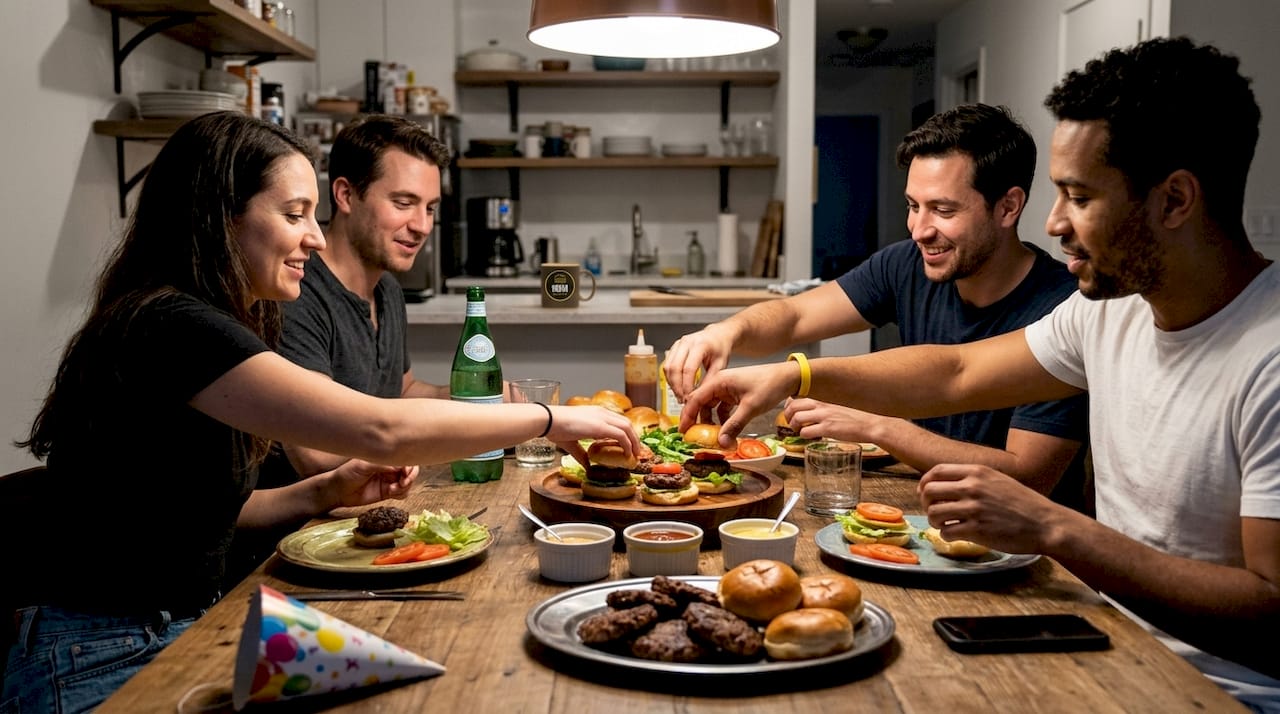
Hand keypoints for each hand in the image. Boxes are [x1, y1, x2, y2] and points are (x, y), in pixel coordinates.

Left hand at [326, 460, 417, 507]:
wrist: (337, 491)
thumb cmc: (347, 473)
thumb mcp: (363, 465)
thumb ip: (381, 464)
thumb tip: (399, 466)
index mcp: (384, 458)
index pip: (403, 459)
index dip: (409, 465)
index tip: (405, 472)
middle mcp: (389, 468)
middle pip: (410, 470)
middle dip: (410, 476)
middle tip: (403, 482)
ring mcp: (389, 480)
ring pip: (408, 483)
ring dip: (405, 486)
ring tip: (393, 489)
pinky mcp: (387, 493)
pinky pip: (402, 493)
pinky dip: (401, 493)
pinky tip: (391, 493)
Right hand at [550, 405, 640, 464]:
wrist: (548, 421)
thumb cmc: (555, 428)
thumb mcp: (572, 443)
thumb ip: (581, 454)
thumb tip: (587, 466)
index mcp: (596, 413)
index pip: (618, 420)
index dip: (626, 433)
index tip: (629, 445)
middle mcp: (602, 412)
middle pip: (626, 423)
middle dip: (634, 438)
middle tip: (636, 451)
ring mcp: (602, 418)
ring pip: (628, 427)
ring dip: (634, 442)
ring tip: (635, 454)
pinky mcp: (600, 426)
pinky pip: (621, 435)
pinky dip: (627, 445)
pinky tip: (628, 454)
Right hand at [664, 326, 734, 399]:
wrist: (717, 335)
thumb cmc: (720, 348)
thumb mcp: (720, 364)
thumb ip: (710, 380)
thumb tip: (699, 396)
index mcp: (700, 345)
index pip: (688, 369)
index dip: (687, 386)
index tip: (689, 398)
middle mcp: (686, 342)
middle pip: (674, 368)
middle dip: (677, 387)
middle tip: (683, 399)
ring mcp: (678, 344)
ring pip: (667, 367)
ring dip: (671, 383)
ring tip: (680, 395)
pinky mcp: (673, 348)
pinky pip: (666, 364)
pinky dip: (670, 378)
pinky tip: (677, 386)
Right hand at [680, 363, 795, 447]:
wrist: (787, 378)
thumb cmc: (769, 386)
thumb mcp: (750, 408)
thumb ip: (734, 426)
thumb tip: (721, 443)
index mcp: (719, 381)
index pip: (695, 398)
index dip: (687, 416)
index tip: (683, 432)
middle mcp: (719, 384)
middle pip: (701, 403)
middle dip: (697, 421)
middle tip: (694, 438)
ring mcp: (727, 389)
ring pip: (711, 407)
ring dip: (710, 422)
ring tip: (710, 438)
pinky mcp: (734, 395)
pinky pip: (722, 409)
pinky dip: (722, 420)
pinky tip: (725, 431)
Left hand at [785, 398, 890, 442]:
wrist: (869, 425)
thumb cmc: (852, 419)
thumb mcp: (834, 409)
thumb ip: (820, 410)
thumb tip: (808, 415)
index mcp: (822, 401)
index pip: (796, 397)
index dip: (788, 405)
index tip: (789, 412)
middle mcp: (821, 406)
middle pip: (792, 405)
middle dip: (787, 416)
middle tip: (792, 424)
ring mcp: (824, 417)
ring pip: (797, 418)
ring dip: (794, 426)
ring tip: (799, 431)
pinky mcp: (828, 429)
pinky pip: (807, 431)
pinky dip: (804, 436)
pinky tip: (810, 437)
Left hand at [917, 463, 1062, 553]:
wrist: (1046, 524)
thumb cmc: (1023, 503)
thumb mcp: (997, 480)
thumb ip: (973, 479)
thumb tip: (944, 485)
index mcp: (977, 472)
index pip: (937, 472)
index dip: (925, 483)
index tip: (924, 492)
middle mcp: (972, 487)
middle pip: (929, 491)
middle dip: (926, 503)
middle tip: (935, 511)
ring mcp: (974, 509)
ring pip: (934, 513)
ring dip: (934, 521)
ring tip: (944, 525)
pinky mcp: (977, 530)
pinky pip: (946, 532)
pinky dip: (946, 535)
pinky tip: (956, 535)